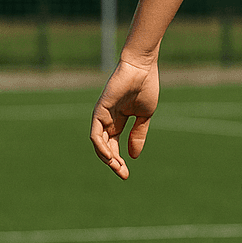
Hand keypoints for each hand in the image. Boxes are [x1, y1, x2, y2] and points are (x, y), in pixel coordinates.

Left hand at [90, 58, 159, 179]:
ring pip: (99, 143)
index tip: (127, 174)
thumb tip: (134, 156)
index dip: (120, 161)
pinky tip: (109, 156)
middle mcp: (108, 119)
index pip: (115, 145)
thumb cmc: (146, 86)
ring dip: (107, 158)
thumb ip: (138, 135)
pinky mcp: (100, 110)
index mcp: (119, 120)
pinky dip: (100, 146)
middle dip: (113, 163)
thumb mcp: (144, 116)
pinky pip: (96, 133)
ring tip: (117, 167)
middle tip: (123, 175)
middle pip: (106, 147)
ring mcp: (102, 115)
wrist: (143, 67)